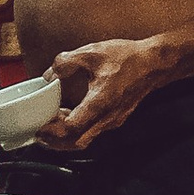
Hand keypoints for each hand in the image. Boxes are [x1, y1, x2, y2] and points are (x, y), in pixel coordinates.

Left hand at [30, 36, 175, 152]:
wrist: (153, 64)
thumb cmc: (127, 58)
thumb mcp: (92, 52)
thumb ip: (66, 62)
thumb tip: (49, 75)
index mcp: (100, 101)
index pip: (73, 127)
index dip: (53, 131)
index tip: (39, 127)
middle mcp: (107, 117)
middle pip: (77, 141)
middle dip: (55, 142)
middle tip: (39, 133)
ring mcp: (112, 121)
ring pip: (85, 140)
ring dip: (66, 137)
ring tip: (51, 126)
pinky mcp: (115, 119)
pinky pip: (92, 132)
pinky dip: (77, 131)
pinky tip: (68, 116)